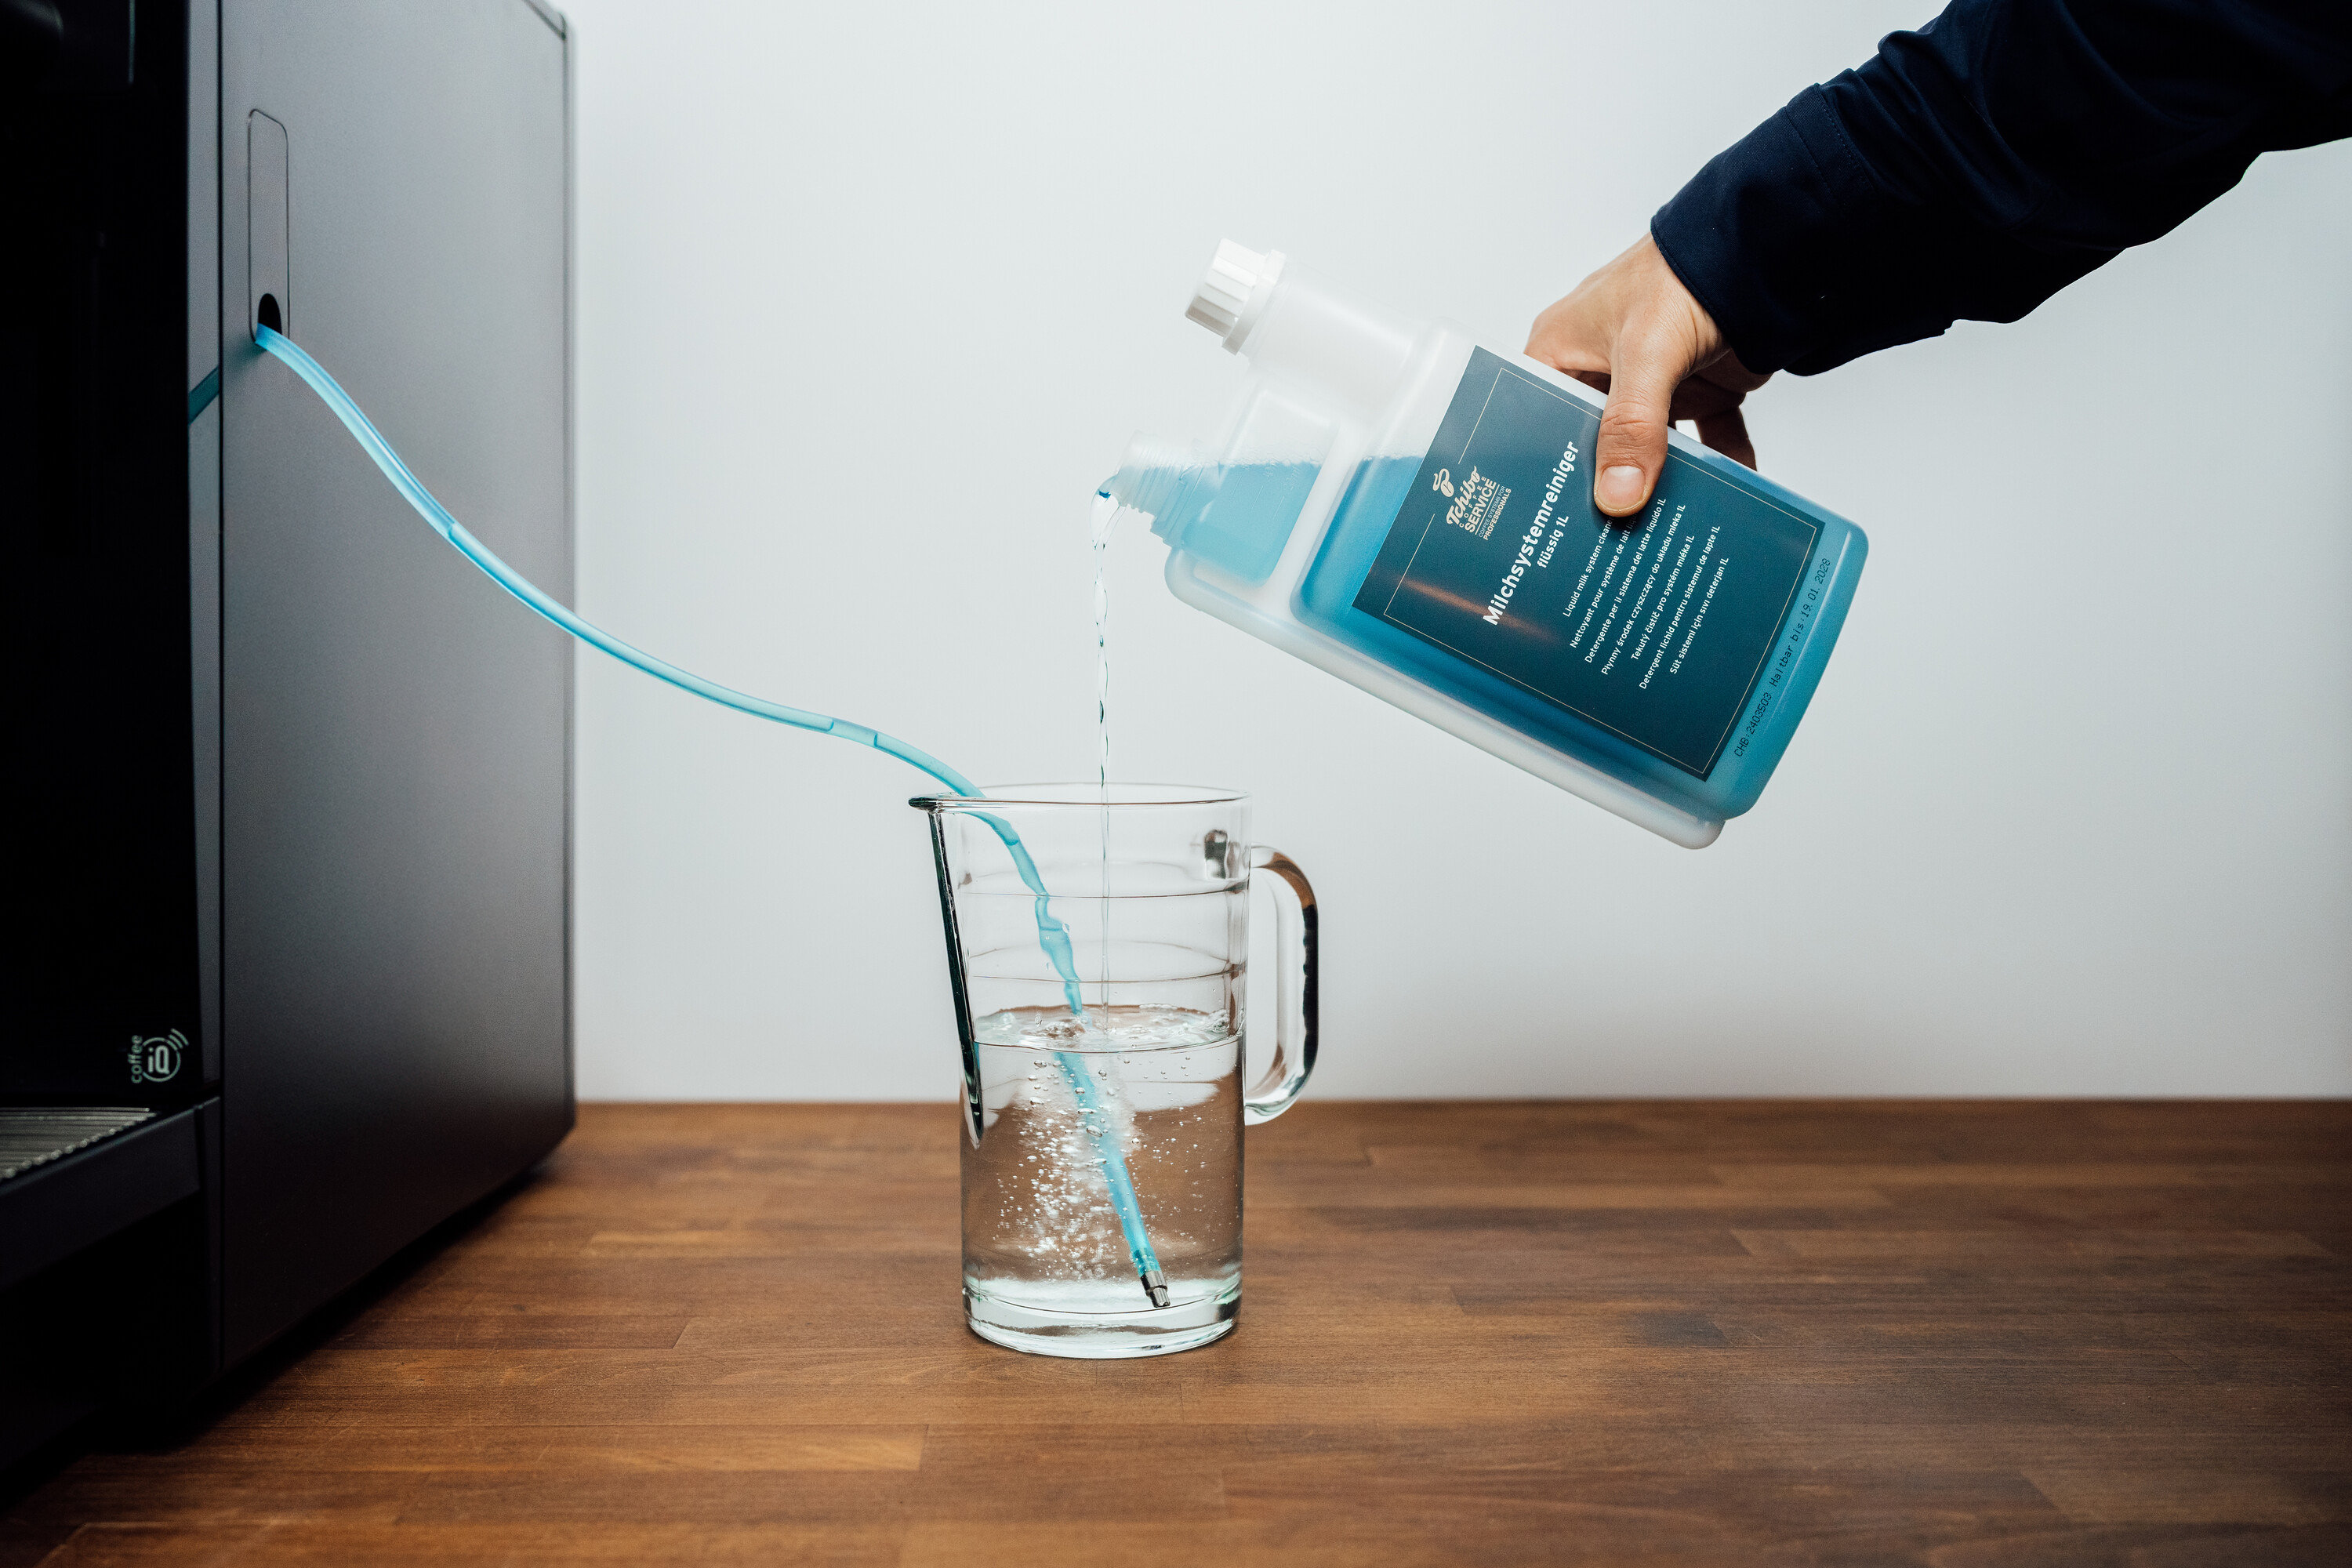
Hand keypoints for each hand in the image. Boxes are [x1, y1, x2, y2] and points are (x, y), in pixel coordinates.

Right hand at [1525, 234, 1767, 517]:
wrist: (1767, 248)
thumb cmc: (1682, 274)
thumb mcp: (1644, 353)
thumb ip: (1630, 427)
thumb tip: (1618, 498)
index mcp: (1562, 351)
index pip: (1534, 421)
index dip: (1537, 469)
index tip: (1542, 520)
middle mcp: (1600, 370)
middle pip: (1592, 445)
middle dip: (1604, 488)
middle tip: (1603, 543)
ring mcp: (1651, 383)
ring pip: (1648, 449)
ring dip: (1662, 484)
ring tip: (1660, 534)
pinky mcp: (1698, 389)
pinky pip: (1704, 441)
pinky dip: (1718, 467)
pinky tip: (1726, 500)